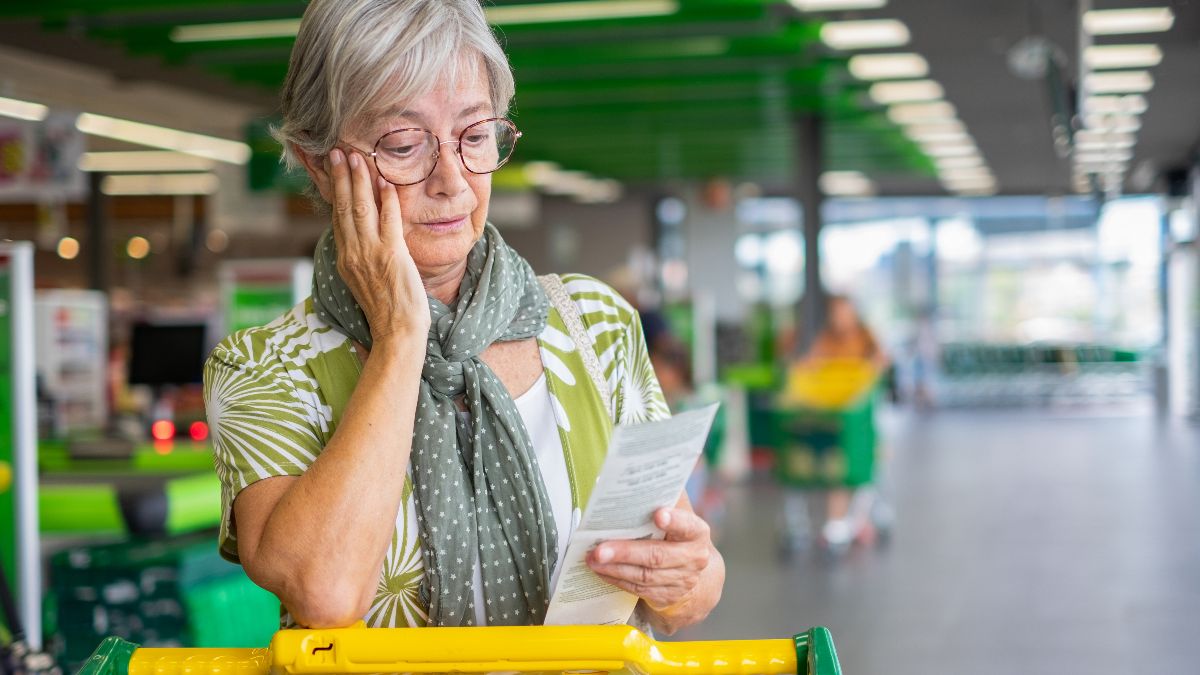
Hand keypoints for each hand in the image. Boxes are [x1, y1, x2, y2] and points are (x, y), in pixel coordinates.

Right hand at [327, 147, 428, 342]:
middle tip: (338, 153)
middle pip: (343, 207)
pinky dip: (386, 199)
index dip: (334, 191)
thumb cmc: (387, 309)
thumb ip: (361, 257)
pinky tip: (385, 182)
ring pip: (360, 209)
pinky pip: (388, 220)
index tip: (332, 170)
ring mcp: (370, 253)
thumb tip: (362, 237)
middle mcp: (353, 253)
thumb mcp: (365, 280)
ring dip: (359, 180)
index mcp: (345, 259)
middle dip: (340, 177)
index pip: (337, 218)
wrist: (397, 332)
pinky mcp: (391, 255)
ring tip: (356, 158)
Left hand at [586, 506, 716, 617]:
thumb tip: (642, 473)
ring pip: (644, 576)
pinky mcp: (666, 595)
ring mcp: (681, 580)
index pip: (687, 525)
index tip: (658, 514)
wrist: (692, 571)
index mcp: (697, 532)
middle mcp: (693, 558)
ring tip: (592, 559)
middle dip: (625, 552)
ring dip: (615, 568)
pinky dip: (617, 579)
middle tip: (599, 549)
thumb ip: (666, 496)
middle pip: (657, 556)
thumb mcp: (678, 514)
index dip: (674, 521)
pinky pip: (638, 588)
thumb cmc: (676, 533)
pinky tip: (601, 570)